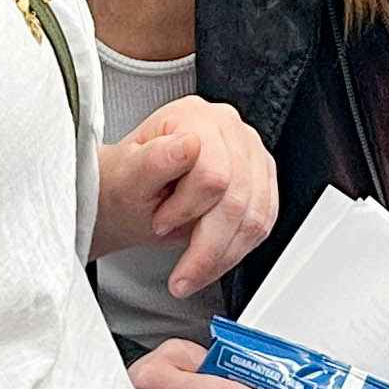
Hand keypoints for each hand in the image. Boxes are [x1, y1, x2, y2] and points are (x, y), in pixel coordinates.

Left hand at [95, 98, 280, 298]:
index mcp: (193, 116)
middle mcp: (227, 127)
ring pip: (254, 217)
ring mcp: (249, 152)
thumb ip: (155, 161)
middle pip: (237, 199)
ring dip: (222, 255)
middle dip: (207, 245)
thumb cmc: (125, 183)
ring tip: (192, 271)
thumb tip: (188, 145)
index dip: (186, 209)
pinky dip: (236, 250)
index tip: (160, 225)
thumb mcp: (126, 177)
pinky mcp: (261, 178)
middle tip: (180, 269)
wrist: (130, 196)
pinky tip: (211, 260)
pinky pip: (263, 223)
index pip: (212, 173)